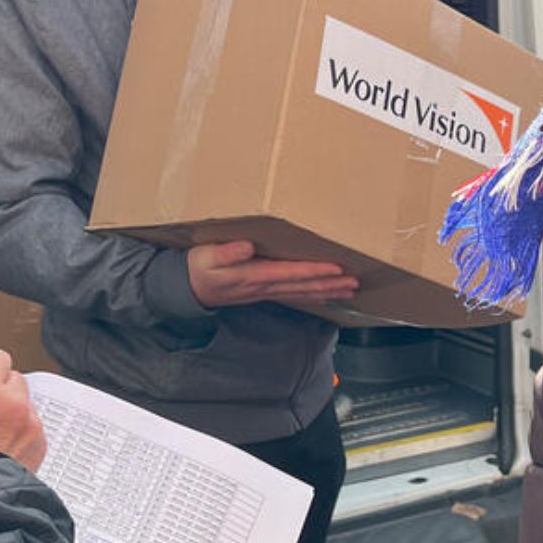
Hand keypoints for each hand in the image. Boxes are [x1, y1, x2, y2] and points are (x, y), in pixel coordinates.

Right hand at [188, 240, 358, 308]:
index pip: (289, 274)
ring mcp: (265, 292)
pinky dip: (313, 295)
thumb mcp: (205, 257)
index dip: (314, 271)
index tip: (336, 268)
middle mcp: (263, 287)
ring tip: (349, 289)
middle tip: (354, 282)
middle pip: (302, 286)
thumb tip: (248, 246)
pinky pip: (294, 296)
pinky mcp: (264, 292)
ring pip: (302, 293)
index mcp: (252, 275)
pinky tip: (327, 295)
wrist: (188, 288)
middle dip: (329, 284)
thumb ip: (226, 253)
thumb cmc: (197, 268)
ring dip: (327, 291)